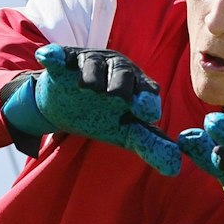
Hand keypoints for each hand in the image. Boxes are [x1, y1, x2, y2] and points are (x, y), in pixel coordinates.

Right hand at [1, 45, 180, 176]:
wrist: (65, 106)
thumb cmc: (104, 117)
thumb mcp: (126, 133)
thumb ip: (150, 146)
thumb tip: (175, 168)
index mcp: (137, 85)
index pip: (147, 89)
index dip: (147, 100)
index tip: (147, 114)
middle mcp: (116, 68)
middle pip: (122, 71)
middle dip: (121, 83)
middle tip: (116, 97)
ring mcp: (89, 63)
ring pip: (92, 63)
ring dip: (91, 75)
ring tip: (87, 88)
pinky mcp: (63, 63)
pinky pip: (59, 57)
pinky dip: (53, 56)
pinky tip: (47, 57)